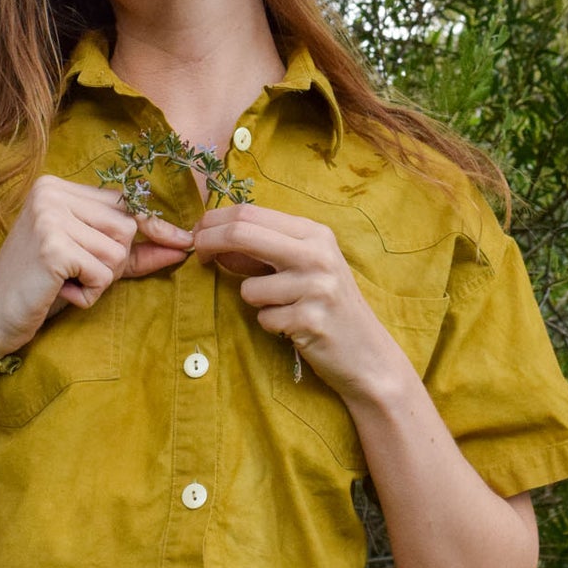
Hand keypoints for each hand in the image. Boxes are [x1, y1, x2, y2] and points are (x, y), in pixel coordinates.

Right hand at [0, 175, 193, 355]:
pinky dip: (88, 294)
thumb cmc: (39, 290)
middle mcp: (51, 193)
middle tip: (75, 276)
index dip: (153, 226)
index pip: (123, 202)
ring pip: (117, 252)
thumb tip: (182, 245)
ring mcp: (49, 216)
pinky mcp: (52, 246)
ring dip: (99, 280)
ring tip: (63, 284)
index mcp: (56, 187)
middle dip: (113, 262)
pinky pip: (103, 274)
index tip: (183, 241)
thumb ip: (132, 253)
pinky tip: (58, 293)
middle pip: (126, 227)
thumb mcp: (88, 263)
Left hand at [190, 202, 404, 401]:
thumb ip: (263, 250)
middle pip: (241, 233)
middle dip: (209, 243)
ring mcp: (316, 286)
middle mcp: (317, 254)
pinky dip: (270, 325)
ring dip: (255, 302)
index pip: (250, 212)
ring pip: (248, 288)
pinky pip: (263, 319)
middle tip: (198, 257)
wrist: (369, 354)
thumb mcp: (303, 266)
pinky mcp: (310, 320)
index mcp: (314, 233)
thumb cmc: (329, 306)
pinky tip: (295, 327)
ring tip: (284, 309)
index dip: (214, 222)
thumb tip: (212, 238)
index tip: (198, 235)